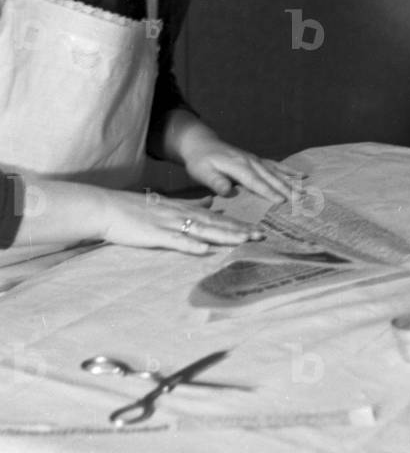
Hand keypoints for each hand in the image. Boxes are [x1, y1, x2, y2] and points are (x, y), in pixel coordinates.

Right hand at [99, 190, 263, 254]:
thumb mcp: (168, 204)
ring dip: (223, 236)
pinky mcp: (154, 234)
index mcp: (185, 210)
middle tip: (261, 236)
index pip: (217, 218)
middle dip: (239, 230)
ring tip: (244, 240)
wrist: (106, 208)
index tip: (258, 230)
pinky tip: (205, 249)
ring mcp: (168, 224)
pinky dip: (191, 245)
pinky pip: (176, 240)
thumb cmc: (135, 210)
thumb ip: (192, 204)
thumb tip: (213, 203)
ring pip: (201, 230)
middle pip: (215, 224)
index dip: (238, 224)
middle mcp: (181, 215)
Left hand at [183, 138, 298, 202]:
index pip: (255, 182)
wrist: (202, 143)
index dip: (268, 192)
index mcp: (237, 166)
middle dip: (286, 189)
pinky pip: (276, 166)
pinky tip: (302, 175)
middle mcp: (250, 161)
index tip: (281, 202)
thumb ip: (215, 182)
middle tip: (301, 200)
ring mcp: (255, 160)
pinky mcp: (257, 160)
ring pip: (276, 172)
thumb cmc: (200, 161)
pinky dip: (289, 171)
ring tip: (305, 192)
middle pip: (270, 177)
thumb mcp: (202, 172)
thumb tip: (228, 191)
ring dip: (291, 182)